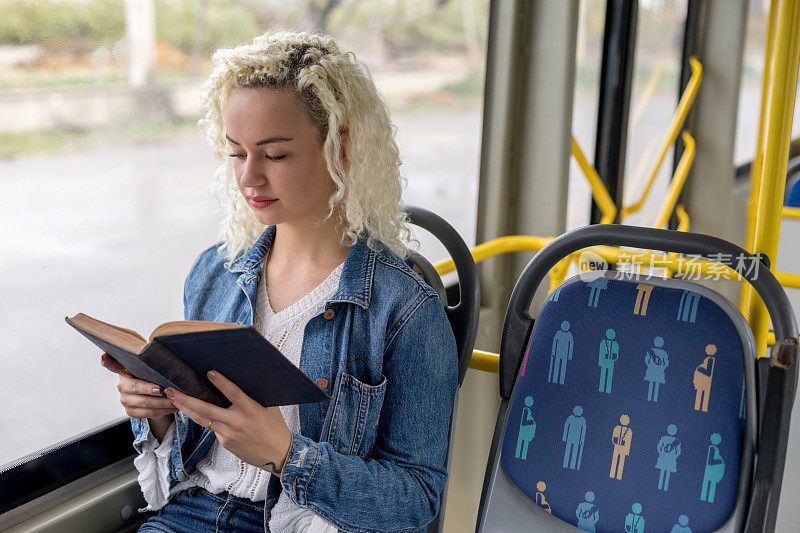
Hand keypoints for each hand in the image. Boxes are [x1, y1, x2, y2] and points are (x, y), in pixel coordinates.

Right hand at [101, 353, 177, 417]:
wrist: (150, 392)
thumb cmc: (151, 374)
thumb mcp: (150, 367)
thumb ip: (149, 361)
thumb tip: (157, 349)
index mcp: (124, 371)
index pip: (112, 365)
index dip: (108, 362)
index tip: (104, 356)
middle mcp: (121, 386)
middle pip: (136, 388)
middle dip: (153, 390)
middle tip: (167, 389)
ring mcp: (125, 400)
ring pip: (145, 404)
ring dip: (163, 403)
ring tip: (177, 400)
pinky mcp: (131, 412)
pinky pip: (149, 414)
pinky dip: (164, 411)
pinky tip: (175, 407)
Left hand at [164, 371, 291, 475]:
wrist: (277, 455)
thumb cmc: (275, 426)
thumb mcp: (270, 407)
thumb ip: (254, 395)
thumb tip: (242, 377)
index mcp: (251, 410)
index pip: (234, 393)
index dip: (222, 383)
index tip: (209, 372)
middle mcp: (237, 422)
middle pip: (206, 410)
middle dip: (186, 399)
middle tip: (171, 390)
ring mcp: (229, 434)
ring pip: (203, 419)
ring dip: (186, 408)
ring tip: (173, 398)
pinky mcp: (225, 443)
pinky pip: (212, 428)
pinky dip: (205, 418)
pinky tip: (195, 411)